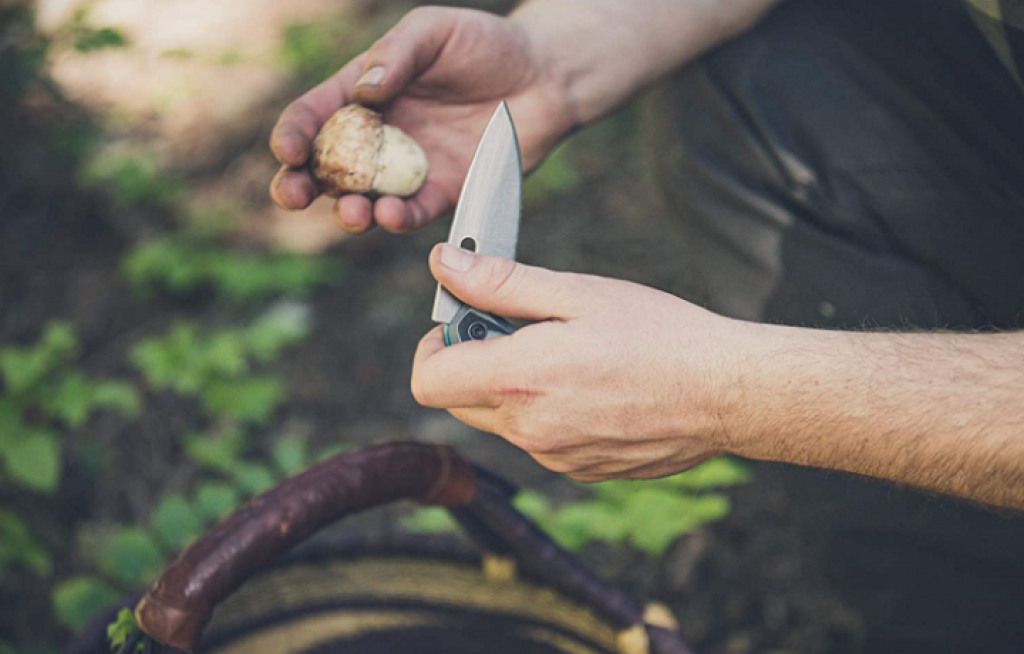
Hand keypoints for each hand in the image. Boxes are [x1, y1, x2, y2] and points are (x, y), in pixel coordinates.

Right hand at [269, 7, 570, 234]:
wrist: (544, 77)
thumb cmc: (486, 44)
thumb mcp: (433, 32)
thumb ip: (395, 55)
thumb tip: (362, 92)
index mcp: (365, 93)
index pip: (316, 115)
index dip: (294, 133)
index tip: (286, 149)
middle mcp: (380, 135)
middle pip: (326, 167)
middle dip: (300, 184)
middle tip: (292, 195)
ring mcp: (409, 168)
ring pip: (363, 199)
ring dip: (348, 210)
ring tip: (350, 210)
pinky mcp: (443, 191)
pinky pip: (412, 212)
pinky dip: (397, 218)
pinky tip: (390, 214)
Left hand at [411, 244, 750, 481]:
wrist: (728, 392)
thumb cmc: (660, 334)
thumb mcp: (578, 292)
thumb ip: (501, 282)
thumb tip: (443, 264)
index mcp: (519, 380)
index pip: (427, 381)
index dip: (434, 347)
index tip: (464, 322)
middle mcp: (528, 430)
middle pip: (459, 401)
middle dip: (474, 362)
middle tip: (521, 329)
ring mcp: (555, 457)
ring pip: (502, 421)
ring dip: (514, 388)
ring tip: (570, 356)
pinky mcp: (581, 471)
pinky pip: (541, 440)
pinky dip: (549, 413)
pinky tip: (595, 386)